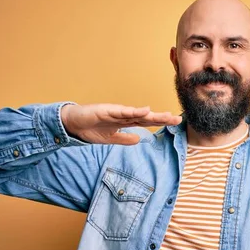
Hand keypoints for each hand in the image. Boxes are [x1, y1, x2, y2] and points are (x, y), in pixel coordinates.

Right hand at [61, 104, 181, 144]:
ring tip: (166, 115)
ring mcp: (115, 111)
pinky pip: (122, 111)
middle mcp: (123, 114)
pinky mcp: (106, 110)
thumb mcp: (110, 139)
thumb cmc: (90, 129)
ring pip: (137, 113)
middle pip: (146, 116)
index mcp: (125, 121)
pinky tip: (145, 110)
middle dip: (161, 118)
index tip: (174, 122)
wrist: (72, 124)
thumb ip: (124, 139)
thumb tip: (139, 139)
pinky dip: (134, 110)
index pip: (146, 121)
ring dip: (152, 114)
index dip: (160, 121)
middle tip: (177, 119)